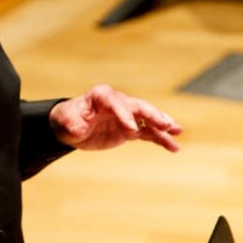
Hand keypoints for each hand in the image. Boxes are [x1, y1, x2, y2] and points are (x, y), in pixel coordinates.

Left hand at [49, 84, 182, 151]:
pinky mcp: (130, 129)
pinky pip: (148, 133)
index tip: (131, 131)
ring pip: (147, 118)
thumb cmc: (67, 119)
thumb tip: (77, 128)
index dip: (124, 115)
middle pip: (138, 106)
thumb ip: (72, 124)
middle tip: (165, 124)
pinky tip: (174, 147)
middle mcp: (117, 103)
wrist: (70, 127)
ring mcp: (126, 116)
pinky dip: (161, 138)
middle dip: (151, 115)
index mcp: (101, 96)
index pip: (116, 102)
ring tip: (177, 131)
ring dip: (162, 124)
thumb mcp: (65, 122)